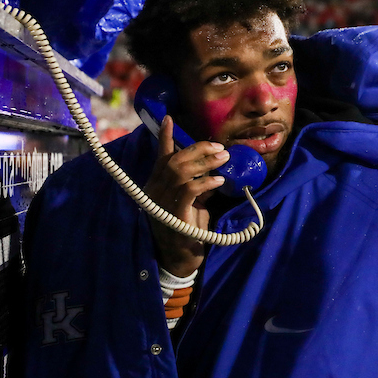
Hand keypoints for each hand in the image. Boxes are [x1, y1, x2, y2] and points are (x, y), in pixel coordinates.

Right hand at [143, 116, 223, 276]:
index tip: (169, 117)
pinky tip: (219, 181)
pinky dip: (206, 182)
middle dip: (198, 149)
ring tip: (223, 159)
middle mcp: (154, 192)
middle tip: (220, 148)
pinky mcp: (174, 216)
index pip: (161, 157)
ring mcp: (161, 204)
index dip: (165, 137)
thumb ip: (198, 186)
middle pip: (174, 160)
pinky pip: (189, 191)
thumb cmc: (187, 230)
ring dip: (205, 162)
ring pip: (180, 171)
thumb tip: (212, 169)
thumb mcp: (193, 203)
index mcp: (156, 186)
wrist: (180, 260)